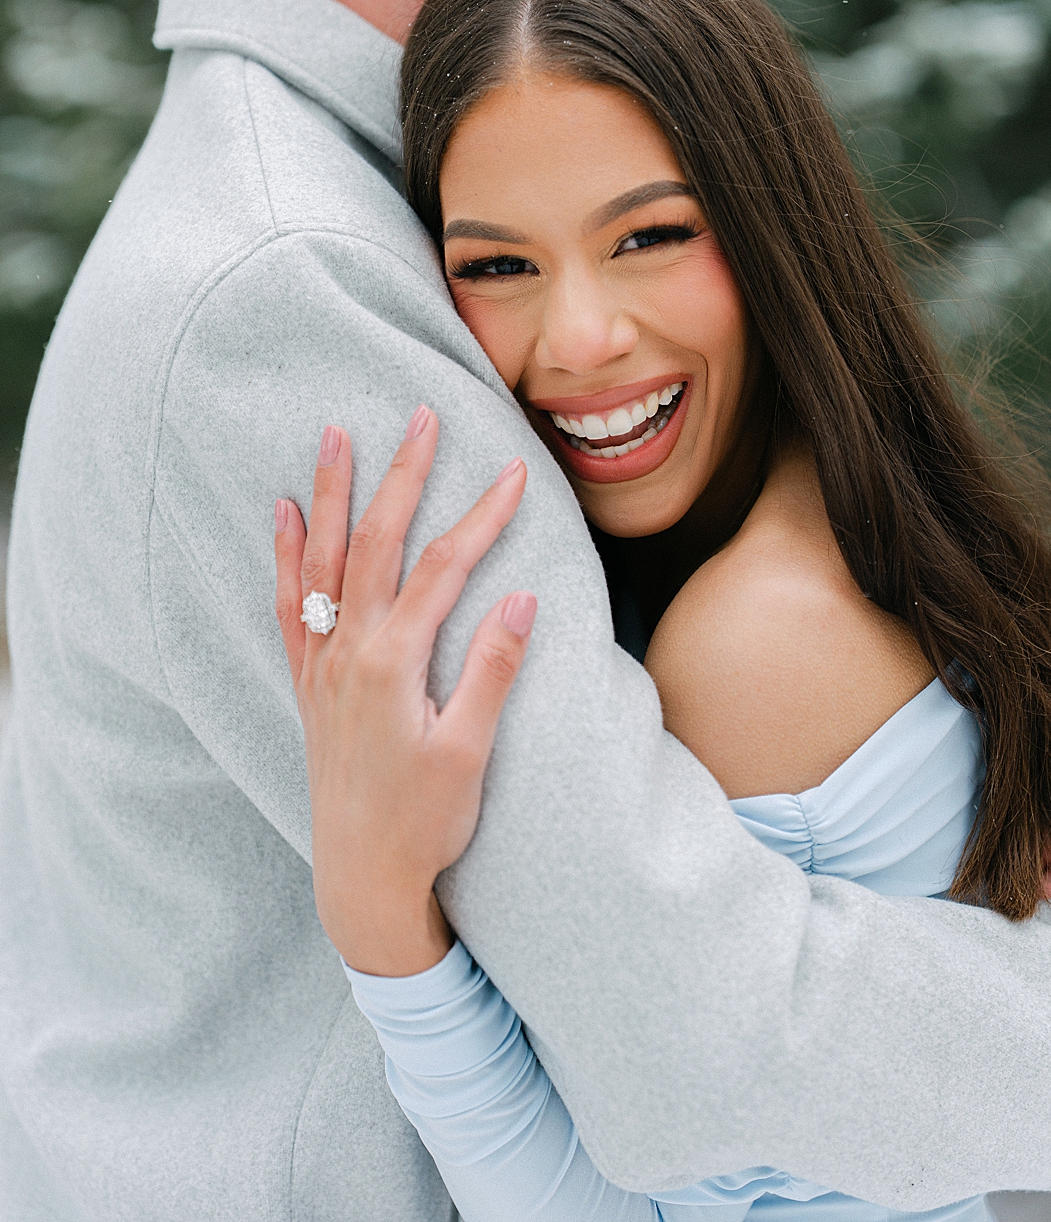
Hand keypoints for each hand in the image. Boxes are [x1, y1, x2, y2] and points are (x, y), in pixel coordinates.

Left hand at [274, 407, 535, 977]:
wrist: (362, 878)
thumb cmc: (424, 820)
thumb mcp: (470, 751)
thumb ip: (493, 672)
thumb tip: (522, 600)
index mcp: (394, 663)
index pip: (442, 567)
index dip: (480, 515)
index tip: (512, 470)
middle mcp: (348, 653)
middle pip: (375, 543)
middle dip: (398, 475)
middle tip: (418, 414)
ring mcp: (322, 666)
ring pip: (323, 561)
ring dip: (332, 495)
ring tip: (334, 434)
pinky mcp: (308, 684)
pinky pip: (288, 605)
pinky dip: (286, 555)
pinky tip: (286, 515)